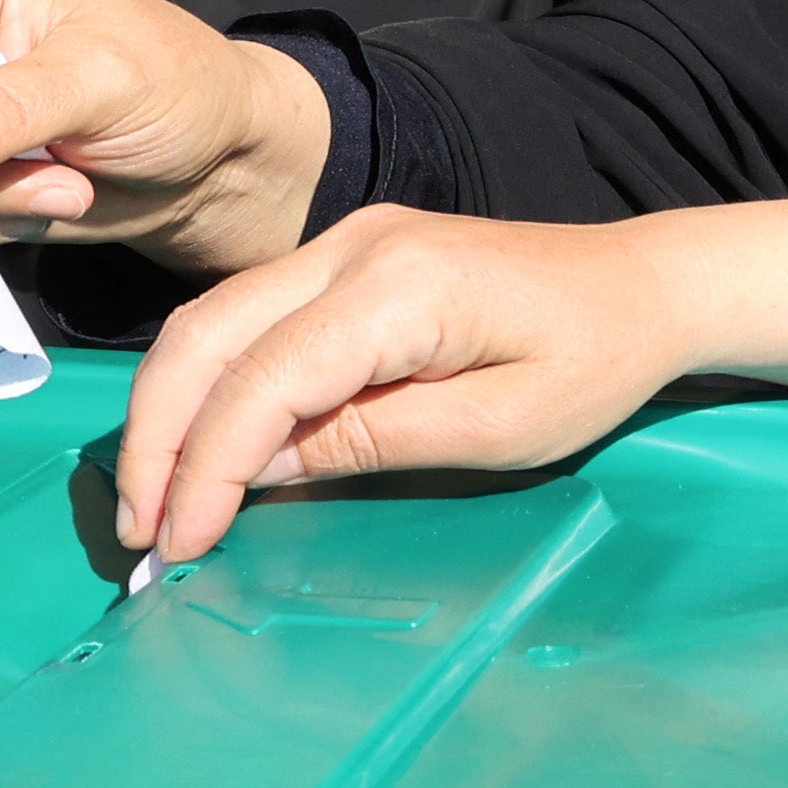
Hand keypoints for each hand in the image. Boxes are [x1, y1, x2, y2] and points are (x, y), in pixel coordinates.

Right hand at [113, 191, 787, 559]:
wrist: (646, 285)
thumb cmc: (596, 362)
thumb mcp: (499, 429)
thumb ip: (372, 443)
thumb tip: (255, 473)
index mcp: (400, 286)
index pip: (264, 379)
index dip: (208, 466)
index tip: (180, 545)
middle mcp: (355, 246)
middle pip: (207, 335)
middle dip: (158, 439)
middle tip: (141, 533)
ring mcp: (347, 242)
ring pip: (213, 321)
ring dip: (172, 412)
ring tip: (157, 506)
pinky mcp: (350, 257)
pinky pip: (250, 318)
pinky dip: (212, 384)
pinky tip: (205, 452)